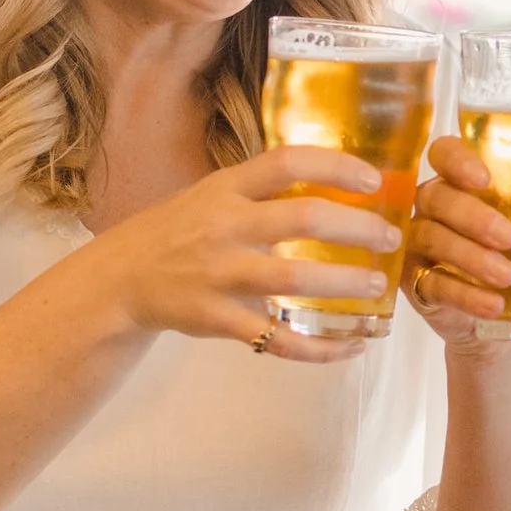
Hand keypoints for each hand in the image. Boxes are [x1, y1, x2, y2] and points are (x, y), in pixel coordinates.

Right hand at [95, 145, 402, 362]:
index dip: (336, 166)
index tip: (375, 179)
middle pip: (302, 217)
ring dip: (345, 283)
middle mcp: (223, 226)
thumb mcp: (212, 195)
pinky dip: (319, 348)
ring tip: (378, 288)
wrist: (119, 279)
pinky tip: (350, 347)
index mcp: (226, 188)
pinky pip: (278, 339)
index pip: (287, 162)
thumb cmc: (178, 232)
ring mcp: (218, 274)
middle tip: (391, 237)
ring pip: (295, 279)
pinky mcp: (215, 319)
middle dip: (357, 227)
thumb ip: (262, 189)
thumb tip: (335, 179)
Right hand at [404, 137, 510, 349]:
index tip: (485, 178)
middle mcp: (437, 206)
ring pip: (433, 238)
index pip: (444, 152)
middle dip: (473, 216)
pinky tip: (493, 306)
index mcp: (467, 181)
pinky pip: (431, 284)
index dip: (457, 159)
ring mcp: (422, 244)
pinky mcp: (418, 284)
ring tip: (509, 277)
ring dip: (471, 258)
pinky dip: (464, 295)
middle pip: (437, 195)